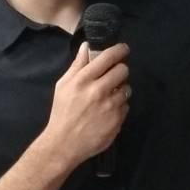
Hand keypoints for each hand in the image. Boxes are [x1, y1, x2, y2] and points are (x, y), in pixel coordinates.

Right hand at [40, 42, 129, 166]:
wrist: (65, 143)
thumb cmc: (62, 112)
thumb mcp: (63, 86)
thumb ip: (77, 65)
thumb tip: (87, 46)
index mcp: (83, 80)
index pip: (108, 57)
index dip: (119, 50)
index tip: (123, 49)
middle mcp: (99, 91)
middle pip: (123, 70)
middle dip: (120, 70)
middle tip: (114, 76)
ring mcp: (110, 107)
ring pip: (127, 89)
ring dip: (121, 90)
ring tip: (109, 97)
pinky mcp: (117, 120)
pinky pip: (126, 106)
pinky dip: (119, 107)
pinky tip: (108, 112)